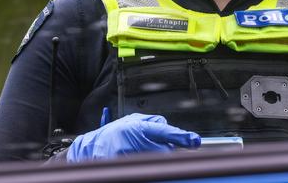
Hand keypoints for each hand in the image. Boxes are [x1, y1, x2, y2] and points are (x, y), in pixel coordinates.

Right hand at [66, 113, 199, 161]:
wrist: (92, 147)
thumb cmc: (115, 132)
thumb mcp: (134, 120)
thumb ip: (155, 123)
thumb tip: (172, 132)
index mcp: (136, 126)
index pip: (163, 131)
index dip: (181, 136)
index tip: (195, 141)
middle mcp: (133, 141)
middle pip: (164, 150)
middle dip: (165, 149)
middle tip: (154, 146)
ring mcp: (129, 157)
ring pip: (158, 160)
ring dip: (156, 158)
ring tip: (141, 151)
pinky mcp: (127, 168)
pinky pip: (149, 168)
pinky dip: (148, 164)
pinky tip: (138, 159)